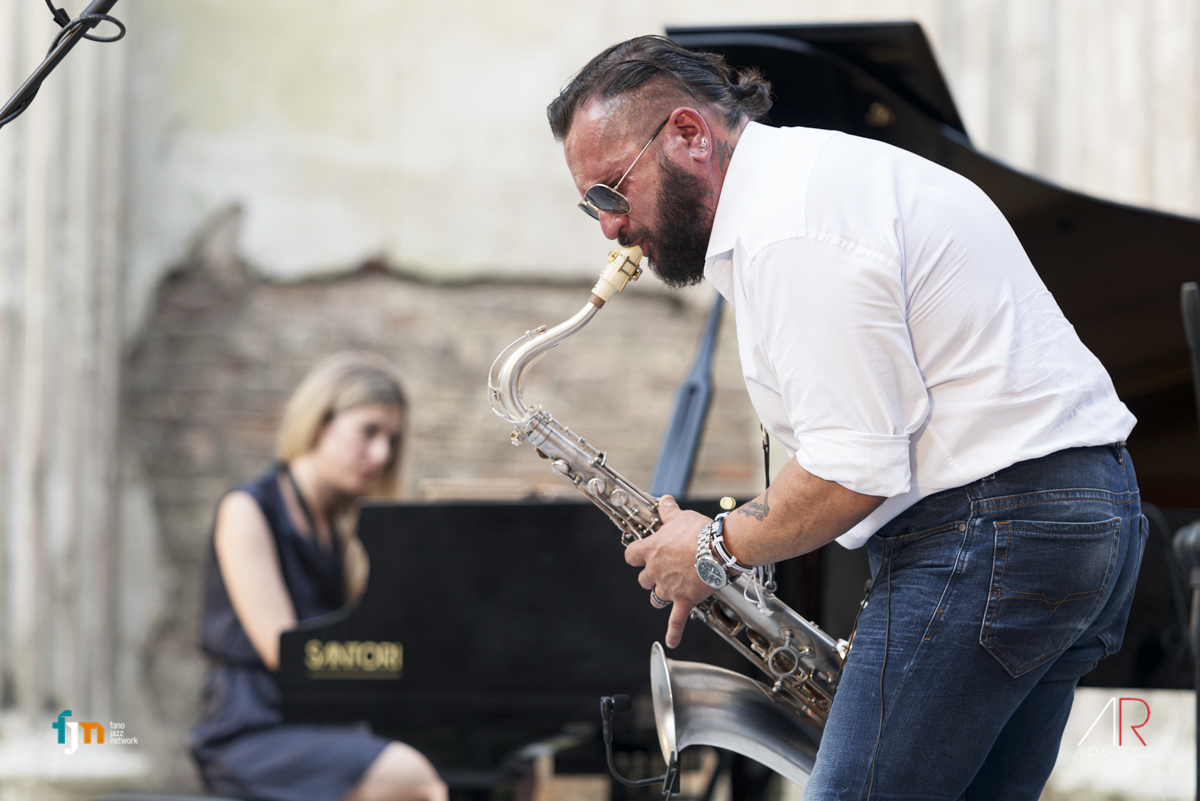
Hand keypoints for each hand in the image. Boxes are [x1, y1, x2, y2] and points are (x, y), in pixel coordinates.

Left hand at [625, 495, 714, 647]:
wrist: (720, 548)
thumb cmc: (700, 531)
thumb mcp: (681, 517)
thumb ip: (668, 512)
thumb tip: (663, 500)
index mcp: (651, 550)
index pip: (631, 556)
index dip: (636, 556)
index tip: (641, 555)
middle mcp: (656, 571)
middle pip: (644, 580)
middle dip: (652, 577)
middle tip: (664, 571)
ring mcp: (669, 588)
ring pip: (657, 597)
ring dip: (661, 594)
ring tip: (670, 591)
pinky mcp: (684, 600)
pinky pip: (676, 621)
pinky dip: (673, 632)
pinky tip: (671, 642)